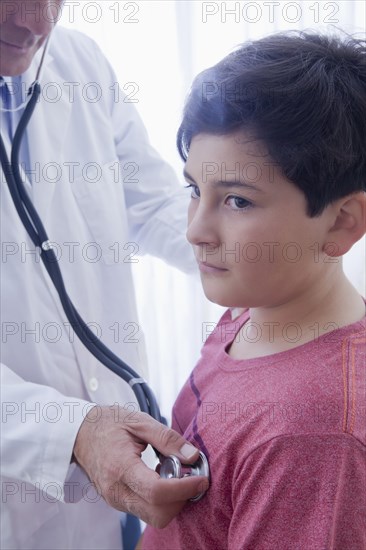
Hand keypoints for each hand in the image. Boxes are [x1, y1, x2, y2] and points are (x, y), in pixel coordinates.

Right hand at [73, 405, 208, 527]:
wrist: (80, 432)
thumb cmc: (109, 423)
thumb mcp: (140, 421)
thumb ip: (168, 438)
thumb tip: (193, 456)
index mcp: (120, 468)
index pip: (157, 492)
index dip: (184, 489)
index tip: (200, 479)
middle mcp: (116, 491)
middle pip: (158, 513)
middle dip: (181, 498)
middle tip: (187, 475)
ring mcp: (116, 500)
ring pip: (154, 517)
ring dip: (172, 501)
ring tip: (171, 472)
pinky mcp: (118, 503)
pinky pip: (146, 512)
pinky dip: (162, 500)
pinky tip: (160, 476)